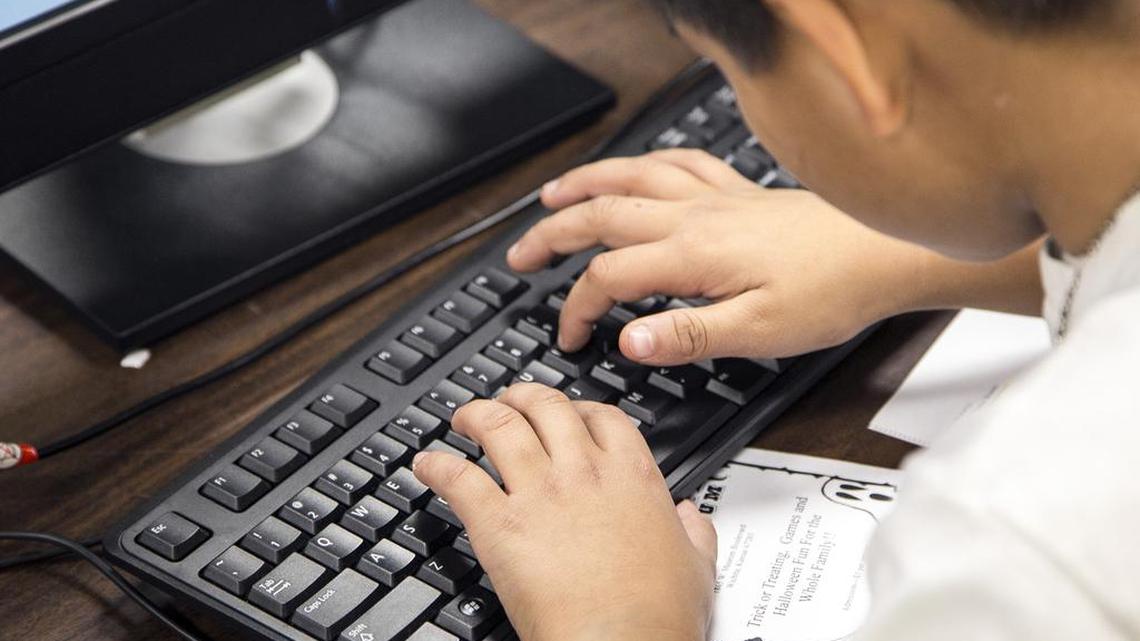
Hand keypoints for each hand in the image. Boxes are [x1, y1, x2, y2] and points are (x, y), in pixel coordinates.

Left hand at [412, 384, 716, 640]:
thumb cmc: (658, 615)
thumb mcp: (698, 566)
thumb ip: (693, 531)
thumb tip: (689, 516)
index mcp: (633, 477)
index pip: (603, 418)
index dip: (580, 407)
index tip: (569, 412)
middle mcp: (583, 473)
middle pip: (546, 407)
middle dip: (522, 396)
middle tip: (509, 400)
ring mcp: (539, 494)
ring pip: (499, 427)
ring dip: (476, 415)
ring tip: (463, 417)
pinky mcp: (499, 524)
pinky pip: (459, 479)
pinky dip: (437, 466)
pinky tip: (426, 464)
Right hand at [506, 149, 945, 364]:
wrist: (886, 251)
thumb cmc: (832, 291)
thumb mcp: (759, 332)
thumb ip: (687, 336)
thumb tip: (628, 340)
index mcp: (693, 256)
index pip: (608, 277)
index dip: (576, 308)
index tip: (569, 336)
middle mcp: (695, 217)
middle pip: (601, 216)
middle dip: (551, 235)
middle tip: (519, 257)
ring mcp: (714, 198)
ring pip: (632, 177)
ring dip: (585, 186)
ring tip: (552, 197)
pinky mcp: (737, 192)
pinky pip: (679, 162)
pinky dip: (646, 162)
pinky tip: (637, 168)